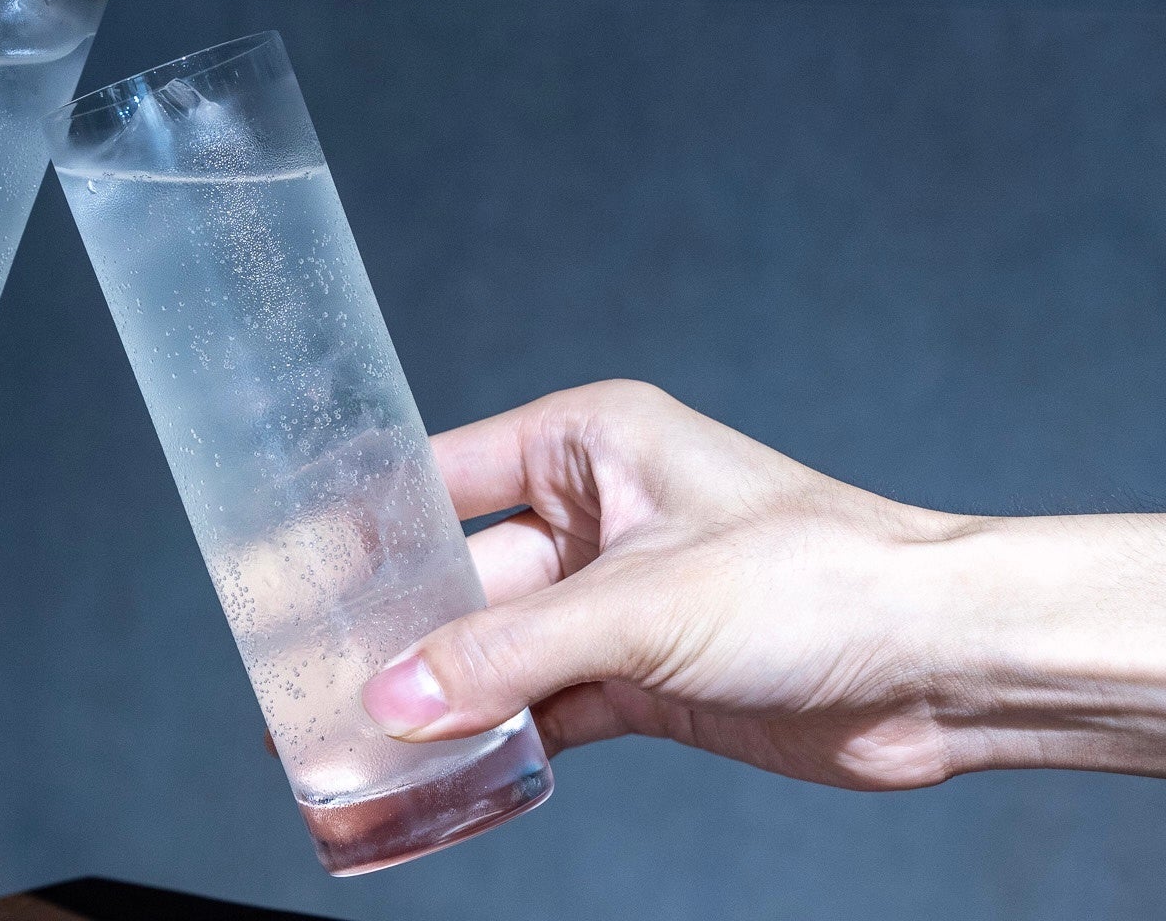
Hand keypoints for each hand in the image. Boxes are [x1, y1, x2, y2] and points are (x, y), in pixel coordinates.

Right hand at [360, 380, 1165, 788]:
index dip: (360, 528)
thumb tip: (394, 702)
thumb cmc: (821, 576)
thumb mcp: (645, 602)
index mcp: (586, 445)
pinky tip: (434, 780)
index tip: (282, 575)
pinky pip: (539, 711)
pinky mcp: (639, 679)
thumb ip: (509, 653)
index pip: (440, 478)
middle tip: (300, 686)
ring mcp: (612, 604)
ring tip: (344, 748)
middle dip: (386, 637)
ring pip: (489, 655)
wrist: (944, 666)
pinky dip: (493, 746)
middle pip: (455, 581)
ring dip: (432, 703)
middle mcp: (591, 518)